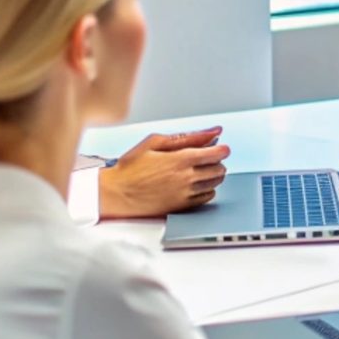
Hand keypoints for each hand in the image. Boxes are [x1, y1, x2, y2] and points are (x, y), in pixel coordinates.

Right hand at [99, 128, 229, 217]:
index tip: (221, 148)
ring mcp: (185, 194)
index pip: (216, 154)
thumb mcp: (155, 142)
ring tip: (200, 170)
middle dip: (217, 162)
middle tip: (207, 158)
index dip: (222, 149)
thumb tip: (212, 132)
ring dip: (213, 175)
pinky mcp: (182, 207)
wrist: (116, 193)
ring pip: (215, 184)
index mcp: (181, 160)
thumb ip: (187, 136)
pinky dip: (206, 189)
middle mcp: (186, 178)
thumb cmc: (131, 167)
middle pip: (219, 169)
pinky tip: (195, 184)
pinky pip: (207, 198)